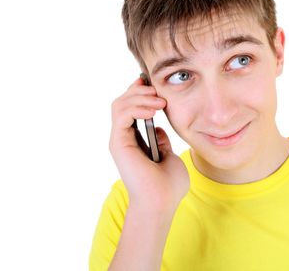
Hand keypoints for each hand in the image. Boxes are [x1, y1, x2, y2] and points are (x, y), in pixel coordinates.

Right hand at [109, 76, 188, 210]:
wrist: (162, 203)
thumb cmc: (168, 186)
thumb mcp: (170, 157)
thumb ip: (163, 142)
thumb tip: (159, 130)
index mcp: (135, 141)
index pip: (132, 107)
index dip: (141, 93)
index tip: (156, 85)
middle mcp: (124, 138)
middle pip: (123, 101)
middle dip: (140, 90)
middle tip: (158, 91)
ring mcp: (120, 140)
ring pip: (120, 104)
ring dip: (140, 97)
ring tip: (159, 101)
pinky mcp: (119, 143)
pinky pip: (122, 114)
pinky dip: (136, 106)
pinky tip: (153, 110)